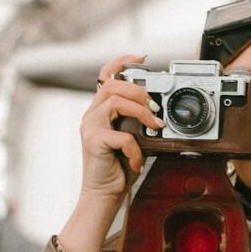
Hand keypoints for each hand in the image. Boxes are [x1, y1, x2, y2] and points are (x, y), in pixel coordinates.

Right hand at [79, 54, 164, 200]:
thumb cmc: (119, 167)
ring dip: (141, 112)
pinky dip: (136, 149)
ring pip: (116, 102)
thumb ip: (139, 123)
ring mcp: (90, 127)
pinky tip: (138, 161)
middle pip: (113, 85)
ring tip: (155, 125)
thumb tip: (160, 113)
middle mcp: (92, 115)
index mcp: (101, 110)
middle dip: (139, 91)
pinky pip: (123, 136)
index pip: (105, 76)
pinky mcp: (94, 141)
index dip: (121, 62)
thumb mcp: (133, 139)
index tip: (141, 57)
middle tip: (156, 107)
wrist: (105, 194)